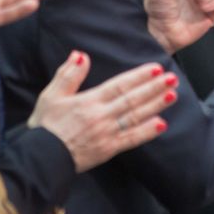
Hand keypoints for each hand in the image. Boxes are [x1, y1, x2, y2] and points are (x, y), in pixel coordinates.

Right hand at [27, 52, 177, 171]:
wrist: (41, 158)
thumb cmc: (45, 126)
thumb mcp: (51, 95)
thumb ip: (68, 74)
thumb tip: (81, 55)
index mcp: (89, 101)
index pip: (119, 85)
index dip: (139, 77)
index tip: (155, 68)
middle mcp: (101, 116)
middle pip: (132, 99)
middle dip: (154, 88)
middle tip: (172, 78)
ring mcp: (107, 134)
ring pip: (136, 117)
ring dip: (156, 105)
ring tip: (172, 95)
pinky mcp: (108, 149)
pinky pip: (131, 139)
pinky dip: (147, 132)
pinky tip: (161, 124)